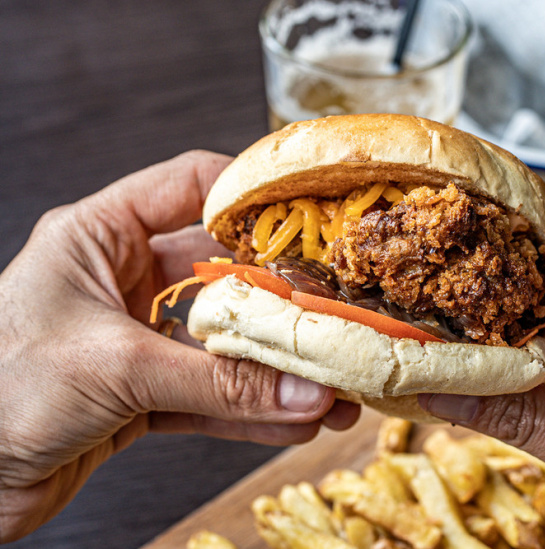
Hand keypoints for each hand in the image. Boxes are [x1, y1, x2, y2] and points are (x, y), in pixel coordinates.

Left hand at [0, 151, 359, 541]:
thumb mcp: (116, 369)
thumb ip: (217, 382)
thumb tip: (306, 391)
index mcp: (98, 238)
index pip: (188, 186)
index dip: (251, 196)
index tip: (310, 218)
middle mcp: (121, 281)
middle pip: (223, 274)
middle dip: (282, 304)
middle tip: (335, 322)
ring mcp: (133, 339)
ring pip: (222, 345)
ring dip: (277, 369)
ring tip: (332, 389)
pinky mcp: (139, 394)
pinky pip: (209, 395)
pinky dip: (251, 411)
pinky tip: (294, 421)